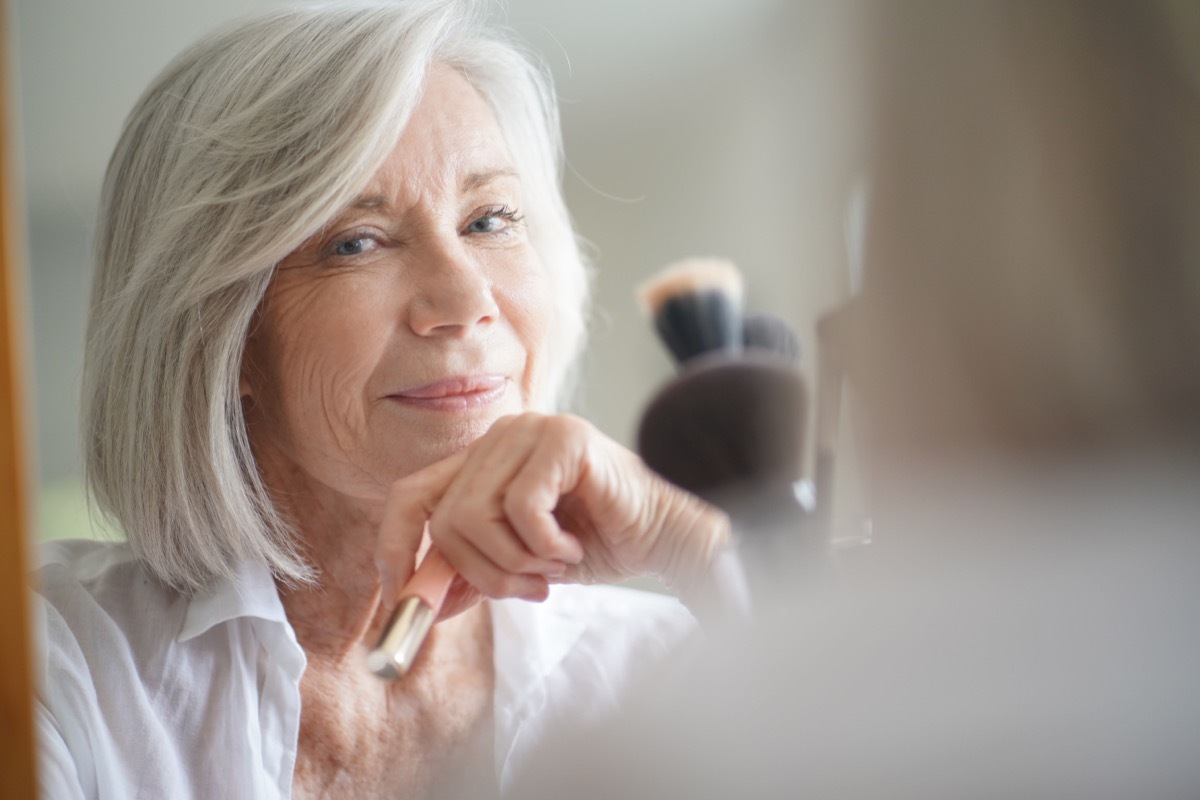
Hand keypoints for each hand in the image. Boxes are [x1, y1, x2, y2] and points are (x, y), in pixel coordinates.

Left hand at [374, 413, 728, 618]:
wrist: (662, 538)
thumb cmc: (596, 544)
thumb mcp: (517, 564)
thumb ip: (467, 571)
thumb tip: (412, 601)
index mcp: (483, 459)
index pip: (410, 495)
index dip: (394, 547)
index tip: (401, 596)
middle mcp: (501, 435)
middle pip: (443, 517)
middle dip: (479, 573)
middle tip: (524, 590)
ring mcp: (531, 431)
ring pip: (474, 514)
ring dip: (514, 561)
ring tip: (552, 566)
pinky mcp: (563, 439)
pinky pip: (520, 508)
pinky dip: (544, 546)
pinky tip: (573, 549)